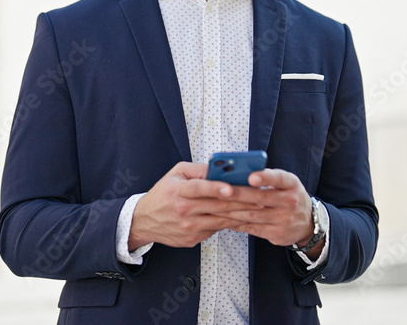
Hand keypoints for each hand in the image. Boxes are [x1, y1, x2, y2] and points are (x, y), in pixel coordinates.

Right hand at [128, 162, 251, 249]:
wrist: (145, 221)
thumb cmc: (163, 194)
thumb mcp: (175, 174)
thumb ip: (197, 170)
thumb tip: (220, 167)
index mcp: (178, 191)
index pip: (199, 188)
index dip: (215, 188)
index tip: (231, 188)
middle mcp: (184, 210)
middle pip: (217, 205)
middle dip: (242, 201)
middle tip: (262, 196)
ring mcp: (189, 227)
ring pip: (221, 219)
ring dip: (242, 214)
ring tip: (260, 207)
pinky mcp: (193, 238)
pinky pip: (217, 229)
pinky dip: (231, 223)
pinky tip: (244, 218)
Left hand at [223, 168, 318, 252]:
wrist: (308, 223)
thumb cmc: (290, 196)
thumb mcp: (286, 183)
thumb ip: (267, 177)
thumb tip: (239, 171)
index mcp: (291, 184)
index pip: (279, 178)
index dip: (265, 177)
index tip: (251, 177)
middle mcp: (290, 201)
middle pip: (261, 198)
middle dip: (239, 194)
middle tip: (222, 190)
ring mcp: (284, 219)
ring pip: (253, 215)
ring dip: (232, 210)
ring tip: (215, 205)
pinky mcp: (277, 234)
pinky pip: (252, 228)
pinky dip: (236, 223)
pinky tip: (224, 218)